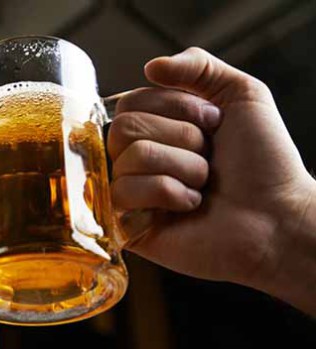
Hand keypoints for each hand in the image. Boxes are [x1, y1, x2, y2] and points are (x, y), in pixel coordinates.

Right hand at [109, 47, 315, 313]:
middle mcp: (138, 160)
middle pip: (124, 127)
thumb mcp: (242, 94)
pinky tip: (190, 206)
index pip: (131, 101)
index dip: (175, 107)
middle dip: (180, 138)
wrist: (279, 217)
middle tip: (209, 157)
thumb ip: (198, 66)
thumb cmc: (265, 163)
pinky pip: (124, 193)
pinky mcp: (127, 226)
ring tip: (204, 185)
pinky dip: (168, 194)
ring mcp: (131, 194)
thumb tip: (150, 66)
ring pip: (131, 158)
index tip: (214, 122)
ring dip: (183, 167)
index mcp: (156, 130)